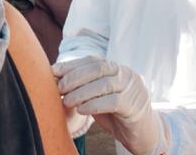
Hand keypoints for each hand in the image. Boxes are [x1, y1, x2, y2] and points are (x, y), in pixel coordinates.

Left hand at [53, 57, 168, 154]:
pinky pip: (113, 102)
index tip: (53, 71)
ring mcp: (132, 88)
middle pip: (98, 68)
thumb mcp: (98, 97)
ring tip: (67, 101)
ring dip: (81, 92)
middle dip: (75, 77)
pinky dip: (94, 105)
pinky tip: (81, 110)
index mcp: (116, 68)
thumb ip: (83, 87)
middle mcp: (126, 73)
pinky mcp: (135, 105)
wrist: (142, 134)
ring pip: (104, 84)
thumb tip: (56, 79)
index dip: (72, 65)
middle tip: (60, 88)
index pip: (92, 60)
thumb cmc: (116, 114)